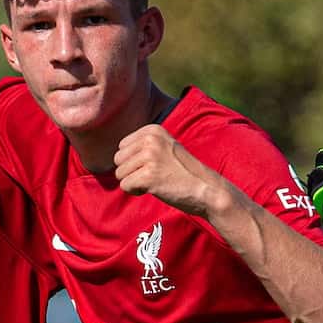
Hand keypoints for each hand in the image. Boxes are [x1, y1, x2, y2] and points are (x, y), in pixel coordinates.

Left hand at [112, 125, 233, 216]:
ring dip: (135, 182)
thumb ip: (142, 146)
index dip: (134, 162)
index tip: (155, 165)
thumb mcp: (163, 149)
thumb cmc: (182, 172)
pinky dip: (136, 191)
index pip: (122, 147)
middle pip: (118, 160)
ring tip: (157, 181)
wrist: (206, 189)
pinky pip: (125, 186)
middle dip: (131, 172)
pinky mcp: (149, 176)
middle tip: (154, 175)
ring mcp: (150, 157)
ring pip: (119, 174)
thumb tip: (115, 155)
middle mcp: (150, 140)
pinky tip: (155, 189)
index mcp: (153, 130)